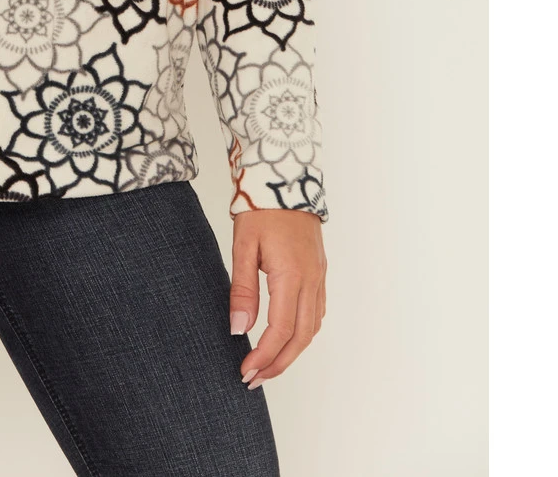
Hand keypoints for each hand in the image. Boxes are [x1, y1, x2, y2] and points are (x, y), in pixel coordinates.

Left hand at [229, 209, 326, 389]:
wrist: (285, 178)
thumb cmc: (261, 208)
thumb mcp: (244, 246)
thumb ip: (242, 289)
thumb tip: (239, 329)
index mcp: (292, 275)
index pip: (281, 329)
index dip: (264, 355)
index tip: (246, 371)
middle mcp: (311, 280)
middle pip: (301, 337)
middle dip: (278, 363)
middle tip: (254, 379)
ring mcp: (319, 277)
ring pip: (312, 328)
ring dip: (292, 352)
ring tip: (267, 365)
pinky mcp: (319, 272)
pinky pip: (316, 312)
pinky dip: (302, 333)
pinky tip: (286, 338)